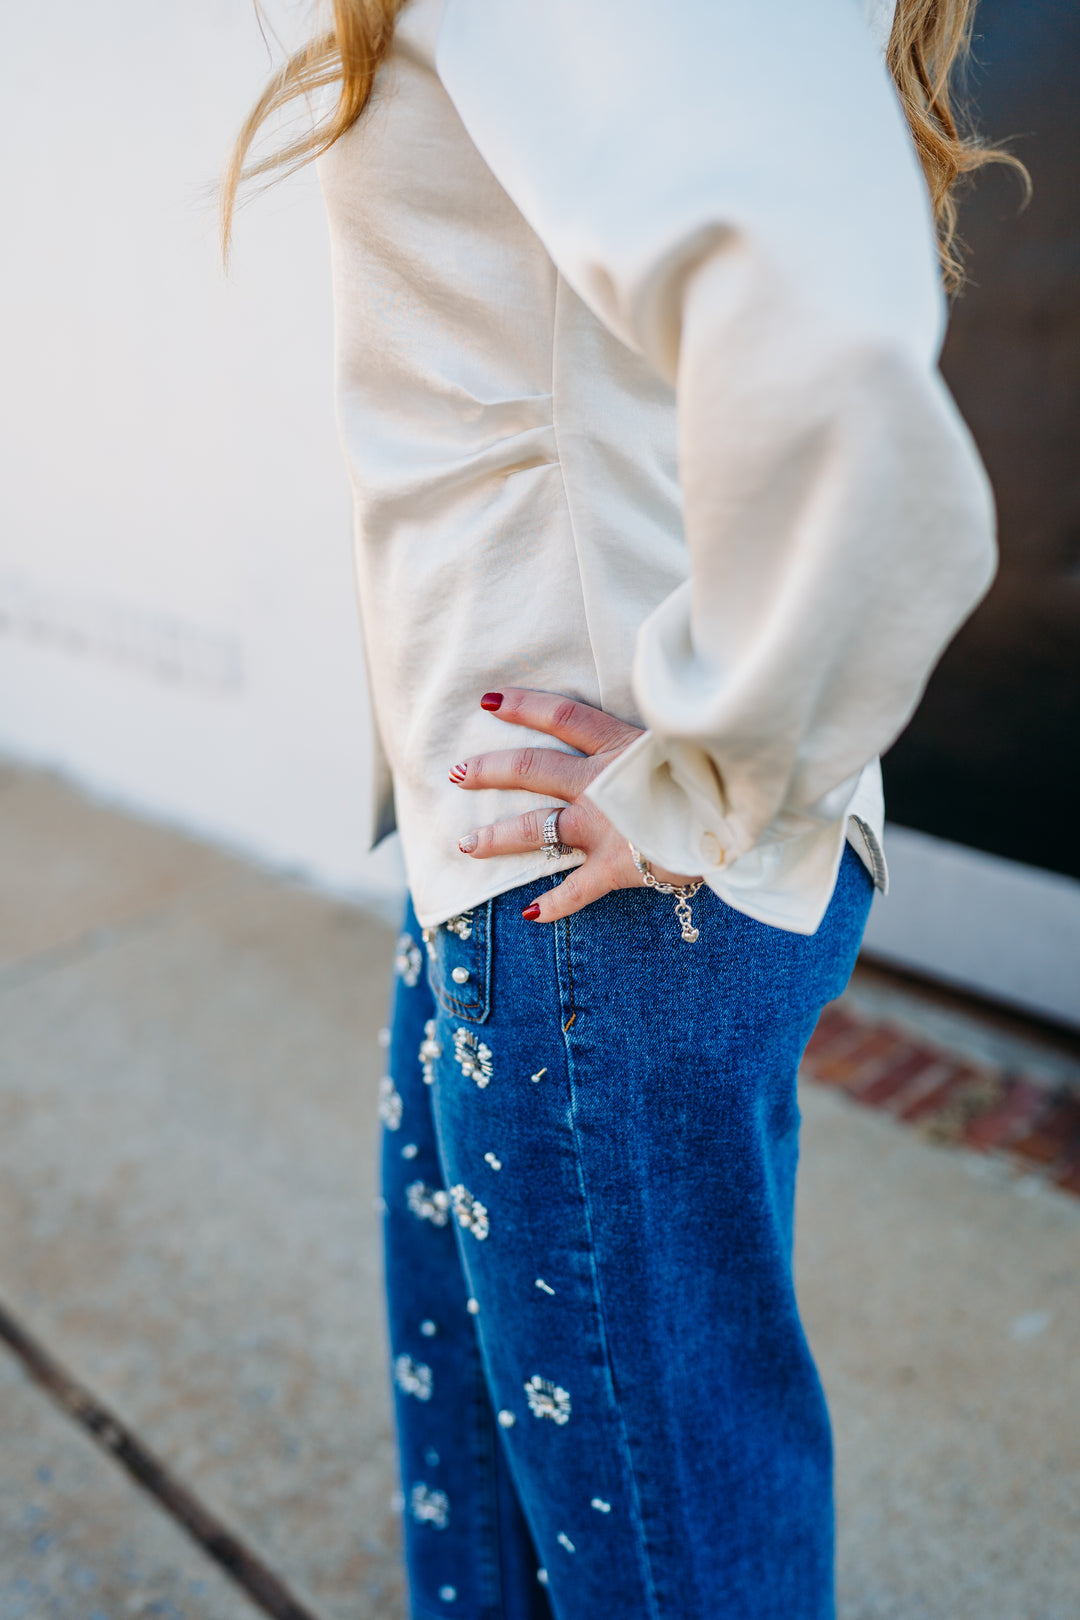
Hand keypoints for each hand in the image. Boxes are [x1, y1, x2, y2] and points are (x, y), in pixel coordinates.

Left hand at [449, 688, 700, 922]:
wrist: (739, 815)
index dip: (523, 706)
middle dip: (489, 772)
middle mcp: (601, 783)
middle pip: (531, 769)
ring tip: (468, 845)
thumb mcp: (685, 740)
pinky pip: (575, 890)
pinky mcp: (616, 868)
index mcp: (618, 745)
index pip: (561, 716)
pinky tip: (529, 914)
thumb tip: (658, 726)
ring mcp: (605, 826)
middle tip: (458, 774)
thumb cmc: (718, 773)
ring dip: (497, 838)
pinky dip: (552, 905)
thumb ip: (656, 738)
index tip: (490, 700)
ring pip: (537, 829)